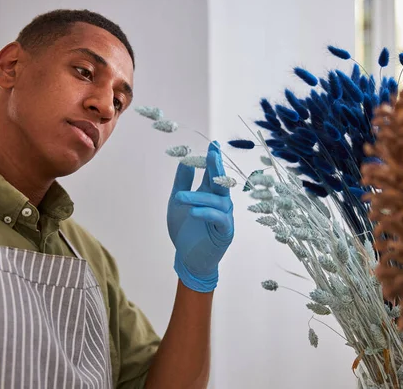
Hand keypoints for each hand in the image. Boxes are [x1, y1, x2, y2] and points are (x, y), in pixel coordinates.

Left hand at [167, 141, 233, 292]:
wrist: (188, 258)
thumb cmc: (185, 230)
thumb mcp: (177, 202)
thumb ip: (182, 183)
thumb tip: (185, 161)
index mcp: (209, 194)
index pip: (213, 173)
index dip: (213, 159)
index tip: (213, 144)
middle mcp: (220, 202)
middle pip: (220, 182)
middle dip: (216, 167)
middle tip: (212, 153)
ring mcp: (224, 216)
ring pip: (215, 201)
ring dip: (197, 198)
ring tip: (179, 198)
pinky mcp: (224, 231)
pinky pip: (218, 219)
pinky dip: (206, 213)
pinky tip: (194, 211)